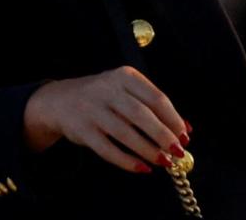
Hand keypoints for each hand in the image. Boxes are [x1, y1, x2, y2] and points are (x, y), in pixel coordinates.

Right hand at [23, 66, 189, 173]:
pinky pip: (108, 149)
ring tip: (164, 161)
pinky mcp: (82, 130)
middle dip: (163, 136)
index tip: (185, 136)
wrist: (59, 100)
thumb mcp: (126, 91)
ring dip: (148, 150)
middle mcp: (108, 89)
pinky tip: (142, 168)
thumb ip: (152, 106)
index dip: (173, 119)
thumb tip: (184, 129)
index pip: (156, 98)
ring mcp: (93, 110)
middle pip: (142, 115)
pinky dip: (127, 161)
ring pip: (126, 133)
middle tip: (178, 151)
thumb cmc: (104, 97)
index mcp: (125, 76)